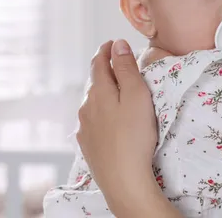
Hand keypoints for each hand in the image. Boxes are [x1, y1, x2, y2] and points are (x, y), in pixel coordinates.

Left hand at [76, 39, 159, 215]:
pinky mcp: (87, 144)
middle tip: (117, 63)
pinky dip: (100, 112)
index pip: (99, 62)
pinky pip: (92, 120)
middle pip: (95, 82)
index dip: (106, 50)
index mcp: (99, 91)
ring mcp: (84, 127)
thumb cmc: (135, 135)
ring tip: (116, 90)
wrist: (123, 180)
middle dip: (104, 70)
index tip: (112, 42)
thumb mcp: (137, 96)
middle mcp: (86, 106)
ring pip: (92, 102)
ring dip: (103, 92)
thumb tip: (117, 44)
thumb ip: (126, 68)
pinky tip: (108, 119)